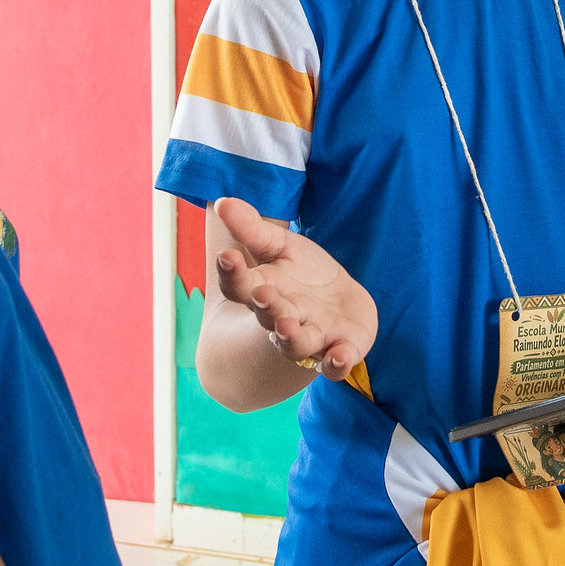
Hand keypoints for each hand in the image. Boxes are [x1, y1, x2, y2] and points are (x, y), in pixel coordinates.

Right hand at [213, 197, 376, 383]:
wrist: (338, 306)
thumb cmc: (300, 274)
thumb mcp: (279, 245)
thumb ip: (252, 228)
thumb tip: (222, 201)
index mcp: (263, 290)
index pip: (240, 285)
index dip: (231, 272)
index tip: (228, 255)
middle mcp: (283, 318)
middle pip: (268, 316)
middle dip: (266, 306)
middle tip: (262, 294)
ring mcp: (312, 336)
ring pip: (297, 344)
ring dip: (292, 337)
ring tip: (287, 326)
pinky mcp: (342, 348)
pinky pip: (335, 364)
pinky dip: (336, 364)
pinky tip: (338, 357)